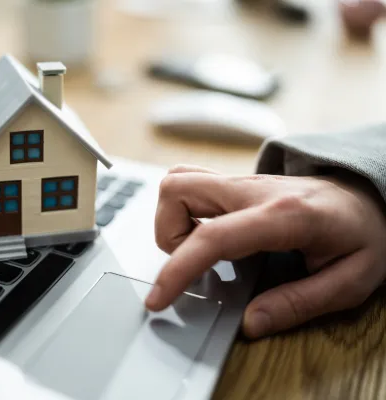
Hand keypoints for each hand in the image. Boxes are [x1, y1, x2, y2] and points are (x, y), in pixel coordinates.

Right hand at [146, 165, 385, 338]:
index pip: (212, 237)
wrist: (370, 196)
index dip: (177, 270)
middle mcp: (254, 189)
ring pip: (177, 180)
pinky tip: (204, 234)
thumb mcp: (350, 282)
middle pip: (177, 189)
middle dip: (166, 234)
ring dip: (171, 219)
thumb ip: (298, 304)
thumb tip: (250, 322)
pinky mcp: (236, 183)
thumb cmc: (363, 235)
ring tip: (197, 250)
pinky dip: (182, 209)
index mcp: (283, 215)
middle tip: (191, 265)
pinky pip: (191, 183)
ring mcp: (242, 181)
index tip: (158, 299)